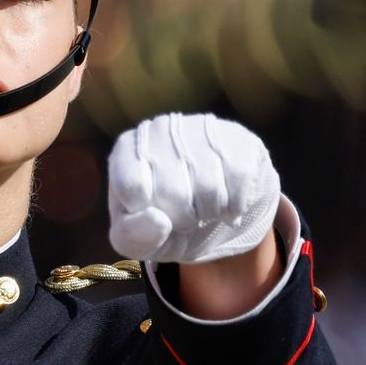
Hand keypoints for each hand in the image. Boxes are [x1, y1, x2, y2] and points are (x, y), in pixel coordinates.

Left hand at [108, 113, 279, 264]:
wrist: (211, 207)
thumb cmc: (163, 219)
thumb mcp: (136, 236)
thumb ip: (131, 235)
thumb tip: (158, 222)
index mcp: (126, 149)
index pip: (131, 186)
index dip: (147, 214)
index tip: (155, 215)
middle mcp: (160, 130)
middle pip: (172, 193)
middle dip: (181, 220)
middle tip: (184, 218)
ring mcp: (201, 129)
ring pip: (209, 189)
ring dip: (209, 215)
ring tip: (205, 210)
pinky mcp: (238, 139)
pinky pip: (239, 182)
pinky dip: (235, 207)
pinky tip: (228, 204)